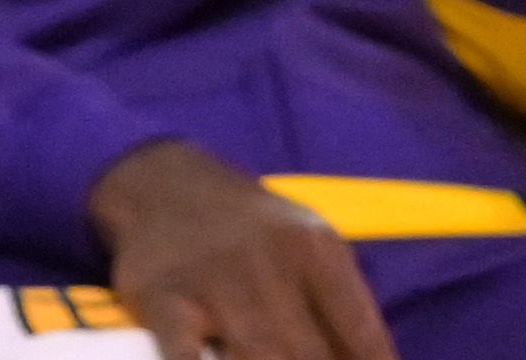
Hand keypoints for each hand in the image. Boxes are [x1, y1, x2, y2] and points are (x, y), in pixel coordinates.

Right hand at [87, 141, 393, 359]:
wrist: (163, 182)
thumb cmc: (252, 232)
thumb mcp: (307, 249)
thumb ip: (340, 313)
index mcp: (318, 250)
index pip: (362, 335)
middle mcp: (272, 262)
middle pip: (311, 357)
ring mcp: (216, 280)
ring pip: (259, 359)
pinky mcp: (163, 298)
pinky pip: (185, 359)